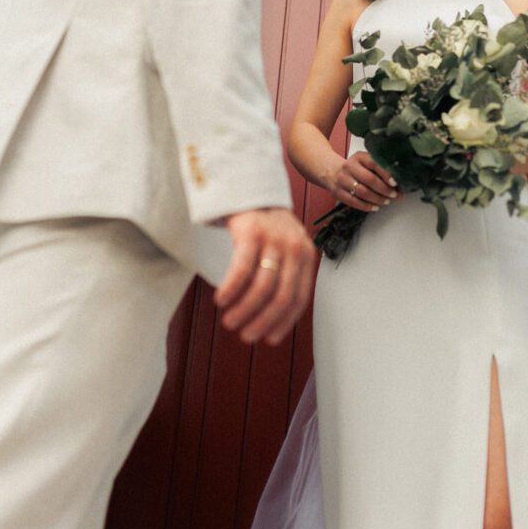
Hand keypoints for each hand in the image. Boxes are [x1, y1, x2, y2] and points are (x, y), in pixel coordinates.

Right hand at [213, 208, 316, 345]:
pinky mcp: (251, 233)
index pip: (299, 299)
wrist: (250, 189)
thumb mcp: (285, 248)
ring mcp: (274, 239)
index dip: (283, 323)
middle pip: (282, 296)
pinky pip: (241, 270)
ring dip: (244, 310)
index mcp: (306, 255)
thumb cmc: (266, 228)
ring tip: (229, 322)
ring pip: (262, 287)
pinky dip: (231, 290)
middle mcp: (295, 248)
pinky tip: (221, 300)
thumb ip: (285, 276)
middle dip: (263, 322)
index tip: (268, 339)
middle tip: (245, 336)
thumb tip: (272, 321)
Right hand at [326, 151, 401, 211]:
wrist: (330, 170)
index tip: (395, 183)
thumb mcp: (365, 162)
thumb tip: (400, 186)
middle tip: (393, 195)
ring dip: (377, 199)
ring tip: (386, 201)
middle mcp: (349, 166)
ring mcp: (342, 180)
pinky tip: (375, 207)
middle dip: (384, 189)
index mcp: (359, 157)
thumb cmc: (355, 168)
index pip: (374, 163)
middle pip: (369, 180)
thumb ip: (380, 171)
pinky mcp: (337, 192)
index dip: (386, 174)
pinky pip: (353, 202)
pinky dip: (366, 206)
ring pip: (362, 192)